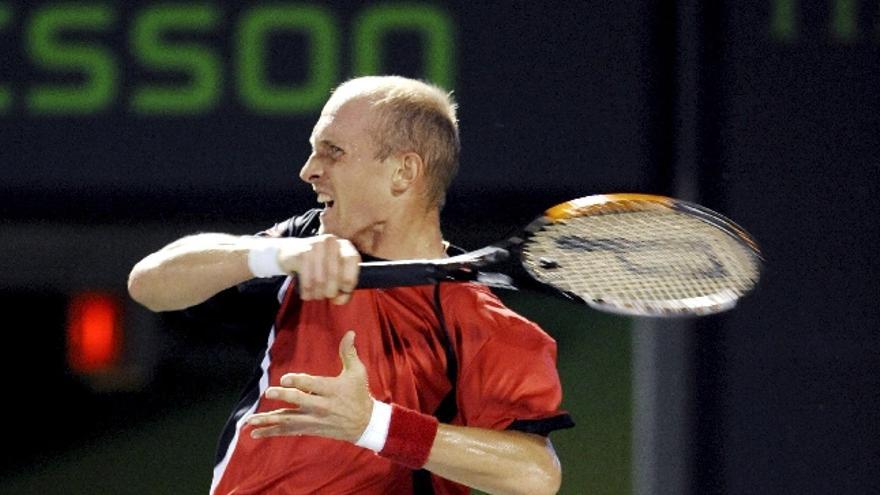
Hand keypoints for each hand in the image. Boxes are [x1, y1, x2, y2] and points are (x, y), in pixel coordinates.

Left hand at [247, 331, 373, 442]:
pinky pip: (288, 431)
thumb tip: (350, 333)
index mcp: (331, 390)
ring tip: (251, 421)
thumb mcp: (357, 372)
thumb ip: (349, 353)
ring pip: (289, 420)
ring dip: (269, 420)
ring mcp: (314, 419)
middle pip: (299, 401)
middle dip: (284, 396)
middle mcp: (321, 406)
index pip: (311, 385)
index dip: (297, 381)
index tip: (284, 378)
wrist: (364, 424)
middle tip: (269, 392)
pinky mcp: (309, 428)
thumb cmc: (359, 394)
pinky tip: (255, 433)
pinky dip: (271, 432)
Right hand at [278, 234, 359, 303]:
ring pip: (320, 280)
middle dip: (331, 291)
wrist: (291, 253)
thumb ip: (344, 290)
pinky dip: (307, 292)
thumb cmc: (319, 268)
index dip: (349, 278)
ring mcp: (315, 245)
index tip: (344, 290)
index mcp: (345, 245)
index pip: (352, 259)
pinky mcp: (301, 253)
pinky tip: (306, 293)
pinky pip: (307, 281)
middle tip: (326, 295)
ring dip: (318, 294)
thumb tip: (340, 299)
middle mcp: (331, 241)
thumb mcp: (335, 276)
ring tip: (316, 294)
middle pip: (334, 274)